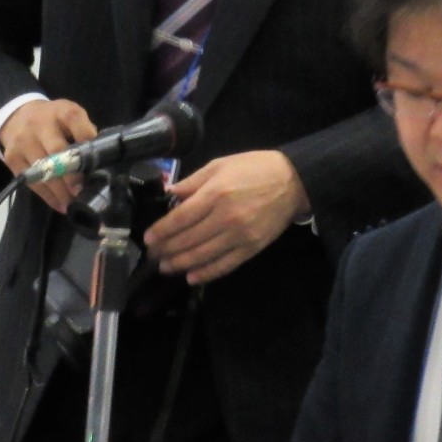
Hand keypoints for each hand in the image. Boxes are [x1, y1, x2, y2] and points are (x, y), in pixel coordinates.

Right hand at [0, 99, 97, 212]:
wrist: (17, 116)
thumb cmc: (53, 120)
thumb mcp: (70, 116)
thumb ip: (84, 132)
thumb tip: (99, 161)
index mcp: (60, 111)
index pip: (74, 119)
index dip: (86, 137)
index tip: (96, 159)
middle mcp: (39, 124)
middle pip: (56, 151)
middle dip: (71, 174)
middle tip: (82, 190)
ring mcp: (23, 141)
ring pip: (43, 171)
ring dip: (60, 191)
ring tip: (73, 204)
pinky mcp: (12, 158)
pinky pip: (32, 181)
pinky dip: (47, 196)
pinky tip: (60, 204)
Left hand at [145, 150, 307, 284]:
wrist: (293, 182)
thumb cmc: (255, 169)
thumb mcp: (220, 165)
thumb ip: (193, 181)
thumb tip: (170, 194)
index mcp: (215, 194)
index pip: (180, 218)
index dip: (161, 231)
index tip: (148, 239)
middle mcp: (225, 218)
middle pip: (188, 240)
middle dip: (166, 250)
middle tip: (154, 255)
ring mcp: (239, 236)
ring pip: (203, 256)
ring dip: (181, 264)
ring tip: (167, 267)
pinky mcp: (252, 248)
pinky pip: (225, 265)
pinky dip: (207, 274)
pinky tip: (192, 277)